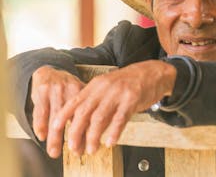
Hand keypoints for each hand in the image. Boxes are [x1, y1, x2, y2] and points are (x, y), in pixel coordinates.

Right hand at [31, 66, 83, 153]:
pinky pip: (39, 112)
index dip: (89, 129)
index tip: (91, 144)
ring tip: (55, 151)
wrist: (48, 71)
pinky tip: (42, 136)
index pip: (86, 112)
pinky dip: (40, 125)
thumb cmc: (68, 86)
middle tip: (76, 152)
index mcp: (82, 89)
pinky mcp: (40, 93)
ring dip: (54, 137)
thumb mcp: (81, 91)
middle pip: (72, 116)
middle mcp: (68, 89)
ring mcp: (54, 90)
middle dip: (74, 137)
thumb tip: (102, 126)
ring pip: (55, 117)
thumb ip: (89, 105)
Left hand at [48, 60, 176, 157]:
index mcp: (96, 85)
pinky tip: (110, 142)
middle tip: (73, 148)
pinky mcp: (132, 99)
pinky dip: (114, 132)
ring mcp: (118, 93)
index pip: (74, 102)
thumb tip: (82, 123)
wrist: (153, 72)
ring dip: (93, 137)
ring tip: (91, 149)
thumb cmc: (130, 82)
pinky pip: (120, 118)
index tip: (55, 130)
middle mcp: (104, 88)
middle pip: (84, 113)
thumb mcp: (109, 87)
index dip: (63, 117)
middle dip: (76, 133)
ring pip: (100, 118)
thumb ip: (96, 101)